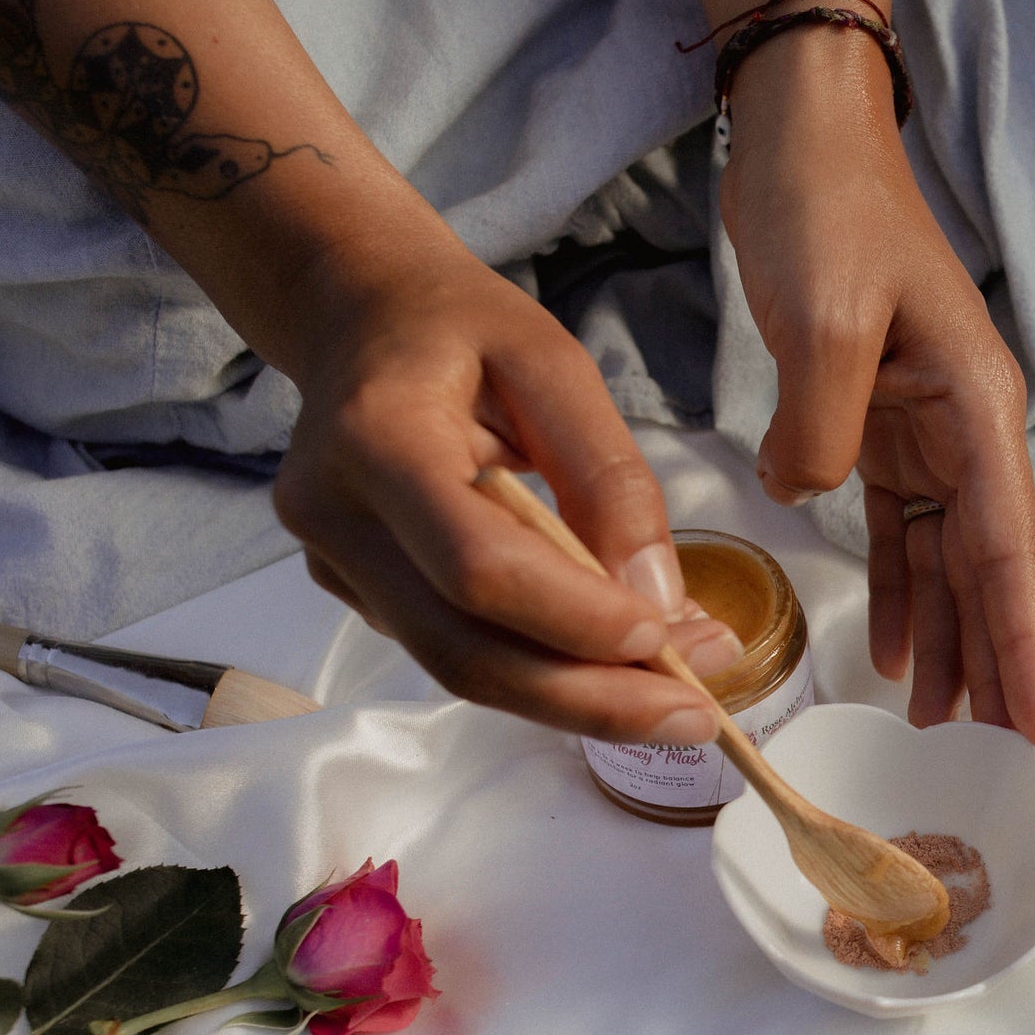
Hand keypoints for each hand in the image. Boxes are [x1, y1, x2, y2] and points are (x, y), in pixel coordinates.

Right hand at [269, 236, 738, 744]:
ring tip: (681, 699)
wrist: (358, 317)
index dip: (574, 619)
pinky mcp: (359, 592)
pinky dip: (546, 670)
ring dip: (578, 698)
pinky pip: (458, 650)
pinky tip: (620, 662)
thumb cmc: (459, 328)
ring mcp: (336, 564)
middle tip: (699, 717)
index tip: (670, 637)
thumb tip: (657, 595)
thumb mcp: (553, 362)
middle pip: (464, 651)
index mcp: (375, 437)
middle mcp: (335, 515)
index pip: (476, 565)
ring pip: (462, 669)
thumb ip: (608, 474)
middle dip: (590, 698)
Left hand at [720, 28, 1034, 747]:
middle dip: (999, 668)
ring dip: (952, 645)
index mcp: (977, 408)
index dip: (1021, 647)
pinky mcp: (880, 426)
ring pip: (952, 564)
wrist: (802, 136)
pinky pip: (903, 531)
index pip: (1006, 552)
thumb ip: (823, 422)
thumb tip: (811, 491)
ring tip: (945, 732)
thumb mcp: (824, 315)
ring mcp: (928, 431)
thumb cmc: (828, 208)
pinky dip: (902, 594)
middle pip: (992, 573)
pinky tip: (895, 656)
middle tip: (999, 762)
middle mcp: (969, 430)